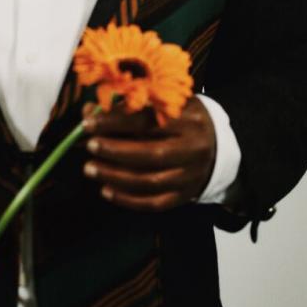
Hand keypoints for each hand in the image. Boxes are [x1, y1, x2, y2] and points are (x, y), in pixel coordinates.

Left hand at [80, 96, 216, 209]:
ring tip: (90, 168)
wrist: (218, 146)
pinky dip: (127, 199)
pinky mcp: (185, 196)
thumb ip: (128, 106)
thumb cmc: (183, 119)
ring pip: (150, 181)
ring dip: (115, 176)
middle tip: (90, 146)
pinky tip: (106, 190)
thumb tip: (90, 112)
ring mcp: (190, 175)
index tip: (88, 123)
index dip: (115, 122)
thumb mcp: (164, 103)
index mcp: (188, 119)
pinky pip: (154, 203)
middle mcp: (193, 149)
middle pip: (151, 153)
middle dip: (115, 151)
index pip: (148, 121)